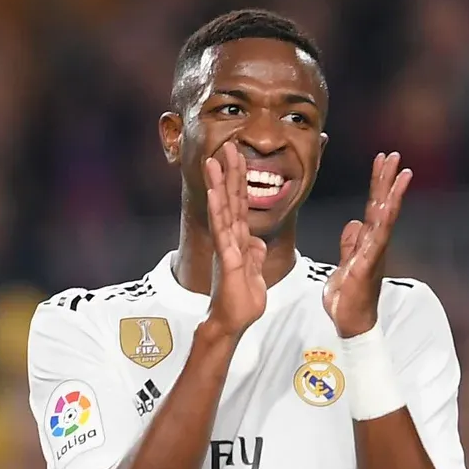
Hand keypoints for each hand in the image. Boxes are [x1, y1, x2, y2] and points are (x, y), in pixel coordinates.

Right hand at [204, 142, 267, 336]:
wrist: (231, 322)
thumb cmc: (241, 300)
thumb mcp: (254, 272)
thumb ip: (254, 254)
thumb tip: (255, 240)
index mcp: (239, 240)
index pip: (241, 205)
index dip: (241, 181)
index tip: (239, 158)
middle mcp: (230, 239)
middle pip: (230, 200)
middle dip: (230, 173)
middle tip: (228, 146)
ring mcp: (226, 247)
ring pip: (223, 210)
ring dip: (219, 184)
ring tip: (214, 161)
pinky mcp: (227, 259)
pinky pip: (223, 231)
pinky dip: (218, 211)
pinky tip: (215, 193)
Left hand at [324, 152, 411, 337]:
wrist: (351, 322)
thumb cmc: (349, 297)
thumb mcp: (344, 264)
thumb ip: (350, 244)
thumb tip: (354, 223)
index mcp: (367, 241)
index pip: (373, 206)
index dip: (377, 183)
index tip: (382, 161)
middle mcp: (375, 244)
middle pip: (382, 205)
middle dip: (387, 179)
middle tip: (394, 154)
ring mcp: (374, 253)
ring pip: (385, 217)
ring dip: (392, 194)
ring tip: (400, 172)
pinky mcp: (367, 265)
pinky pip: (376, 239)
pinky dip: (382, 222)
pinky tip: (385, 206)